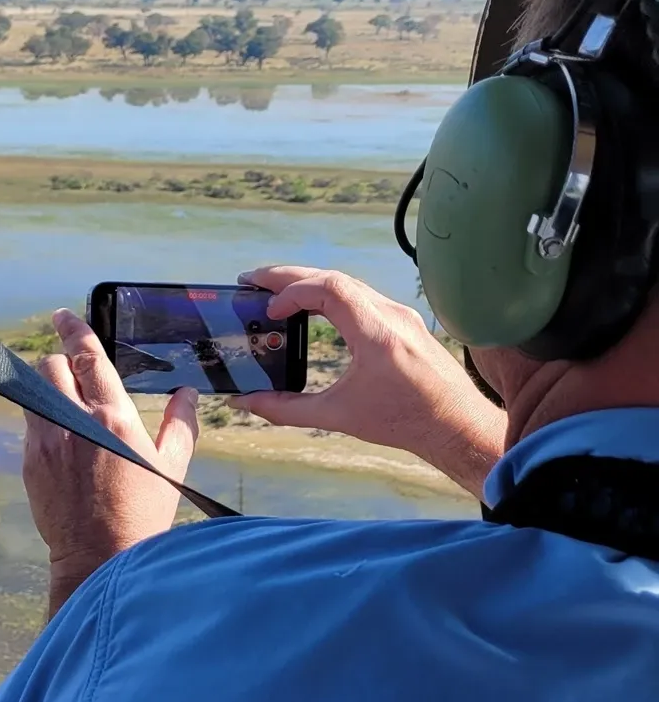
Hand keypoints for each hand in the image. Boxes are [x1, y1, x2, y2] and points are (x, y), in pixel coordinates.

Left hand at [26, 308, 198, 614]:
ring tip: (63, 401)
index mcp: (113, 417)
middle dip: (58, 361)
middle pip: (50, 367)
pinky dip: (44, 422)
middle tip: (69, 369)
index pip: (87, 356)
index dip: (73, 329)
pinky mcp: (30, 461)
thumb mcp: (172, 466)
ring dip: (47, 389)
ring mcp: (47, 441)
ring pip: (33, 392)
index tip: (62, 315)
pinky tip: (62, 440)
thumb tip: (186, 394)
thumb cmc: (144, 513)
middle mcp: (74, 421)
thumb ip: (180, 424)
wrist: (100, 557)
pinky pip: (30, 425)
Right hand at [233, 266, 505, 497]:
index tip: (269, 310)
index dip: (292, 291)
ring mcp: (400, 315)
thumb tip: (244, 402)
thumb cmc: (403, 422)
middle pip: (334, 278)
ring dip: (309, 283)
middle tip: (252, 280)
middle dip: (289, 276)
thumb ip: (285, 409)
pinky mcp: (404, 322)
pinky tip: (312, 306)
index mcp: (376, 334)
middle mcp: (390, 316)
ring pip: (349, 284)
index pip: (329, 289)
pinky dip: (330, 294)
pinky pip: (361, 296)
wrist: (457, 425)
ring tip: (276, 291)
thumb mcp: (338, 416)